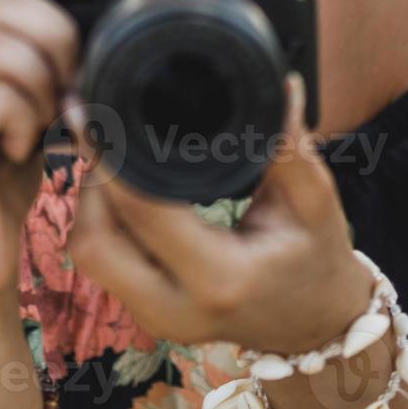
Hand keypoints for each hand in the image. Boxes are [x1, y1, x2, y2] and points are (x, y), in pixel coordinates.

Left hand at [65, 72, 374, 354]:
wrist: (318, 324)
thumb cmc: (316, 258)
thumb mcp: (314, 202)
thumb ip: (290, 146)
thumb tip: (281, 84)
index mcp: (220, 278)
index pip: (141, 212)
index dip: (111, 158)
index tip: (97, 113)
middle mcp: (177, 308)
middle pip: (93, 241)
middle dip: (91, 183)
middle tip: (102, 135)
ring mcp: (156, 319)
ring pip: (89, 253)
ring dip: (91, 202)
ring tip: (111, 156)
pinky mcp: (146, 315)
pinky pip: (103, 264)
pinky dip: (103, 221)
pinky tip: (120, 187)